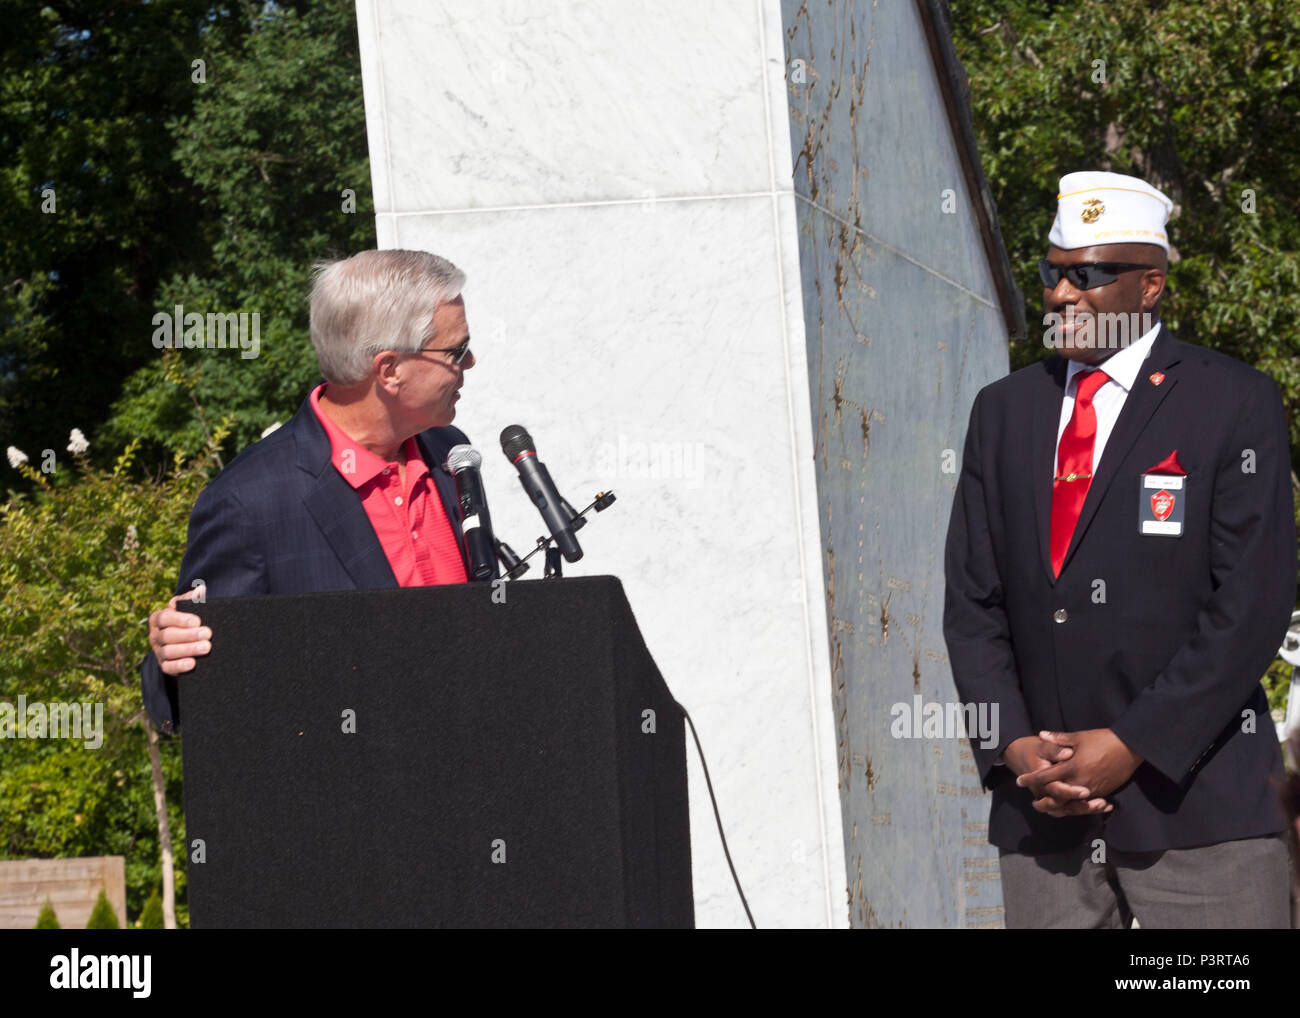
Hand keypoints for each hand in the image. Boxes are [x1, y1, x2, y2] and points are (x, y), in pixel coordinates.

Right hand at [147, 584, 210, 676]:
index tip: (197, 621)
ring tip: (206, 647)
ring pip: (169, 651)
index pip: (165, 617)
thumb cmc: (187, 621)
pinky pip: (168, 667)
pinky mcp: (164, 665)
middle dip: (188, 635)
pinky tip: (193, 663)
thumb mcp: (188, 609)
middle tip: (208, 634)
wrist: (184, 643)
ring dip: (188, 649)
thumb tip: (201, 590)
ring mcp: (158, 651)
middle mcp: (155, 635)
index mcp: (158, 618)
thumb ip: (192, 600)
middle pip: (168, 635)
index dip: (180, 619)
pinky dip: (180, 666)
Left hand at [1017, 729, 1142, 816]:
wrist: (1129, 748)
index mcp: (1072, 766)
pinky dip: (1077, 806)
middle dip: (1044, 801)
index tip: (1019, 781)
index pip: (1046, 776)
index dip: (1031, 779)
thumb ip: (1058, 739)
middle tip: (1034, 803)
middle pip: (1057, 796)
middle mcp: (1080, 781)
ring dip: (1060, 806)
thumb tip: (1041, 734)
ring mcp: (1092, 789)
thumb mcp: (1079, 737)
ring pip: (1072, 803)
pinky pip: (1086, 803)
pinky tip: (1070, 807)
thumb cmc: (1103, 739)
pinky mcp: (1103, 792)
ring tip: (1050, 808)